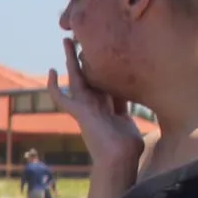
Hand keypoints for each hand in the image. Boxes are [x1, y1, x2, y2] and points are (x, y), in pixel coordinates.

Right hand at [51, 38, 142, 173]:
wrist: (119, 160)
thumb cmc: (128, 148)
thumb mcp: (131, 121)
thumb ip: (128, 108)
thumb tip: (146, 96)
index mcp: (109, 106)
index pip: (106, 82)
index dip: (106, 68)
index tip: (106, 53)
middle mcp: (96, 104)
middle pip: (90, 74)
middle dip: (86, 57)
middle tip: (80, 38)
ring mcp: (86, 108)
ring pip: (76, 77)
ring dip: (71, 59)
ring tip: (68, 40)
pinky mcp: (80, 112)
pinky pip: (62, 98)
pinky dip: (54, 87)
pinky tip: (51, 72)